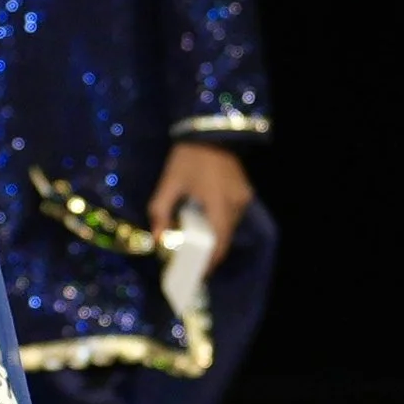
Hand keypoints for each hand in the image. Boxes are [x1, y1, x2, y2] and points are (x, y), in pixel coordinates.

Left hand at [146, 141, 253, 267]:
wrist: (208, 131)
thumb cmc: (187, 157)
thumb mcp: (168, 183)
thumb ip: (161, 212)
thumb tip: (159, 239)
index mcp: (218, 202)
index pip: (219, 241)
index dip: (210, 260)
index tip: (199, 272)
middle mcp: (236, 203)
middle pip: (225, 236)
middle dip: (210, 250)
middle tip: (193, 259)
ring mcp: (243, 197)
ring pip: (230, 226)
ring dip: (215, 235)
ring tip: (196, 242)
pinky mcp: (244, 191)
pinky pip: (232, 214)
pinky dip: (220, 222)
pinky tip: (205, 222)